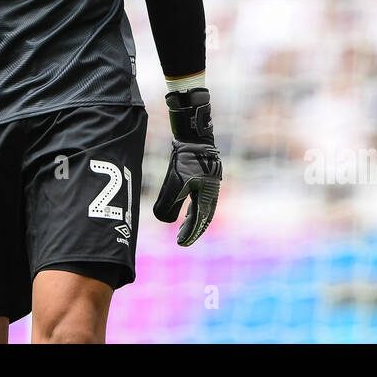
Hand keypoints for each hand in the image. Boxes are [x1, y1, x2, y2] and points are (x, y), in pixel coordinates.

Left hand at [152, 87, 221, 245]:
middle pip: (203, 215)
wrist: (195, 133)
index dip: (190, 233)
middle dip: (192, 228)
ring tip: (183, 224)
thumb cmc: (185, 157)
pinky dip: (194, 204)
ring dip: (194, 217)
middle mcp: (212, 191)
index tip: (181, 243)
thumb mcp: (175, 181)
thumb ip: (168, 203)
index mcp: (208, 196)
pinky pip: (201, 194)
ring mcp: (211, 182)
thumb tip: (164, 222)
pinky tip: (188, 203)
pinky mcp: (206, 174)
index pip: (199, 220)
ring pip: (203, 205)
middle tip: (181, 238)